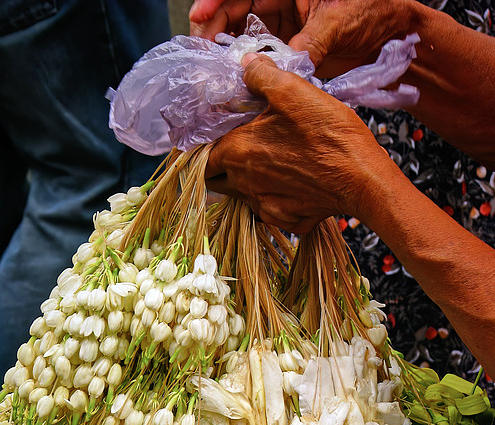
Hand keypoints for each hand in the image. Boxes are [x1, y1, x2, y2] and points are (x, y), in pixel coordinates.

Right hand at [190, 0, 419, 75]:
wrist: (398, 32)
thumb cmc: (376, 7)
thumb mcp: (339, 20)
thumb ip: (309, 42)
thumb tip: (281, 70)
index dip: (216, 2)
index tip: (199, 17)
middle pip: (237, 10)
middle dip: (216, 30)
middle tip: (202, 53)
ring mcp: (287, 22)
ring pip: (246, 34)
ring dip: (229, 51)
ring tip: (215, 69)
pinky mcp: (292, 45)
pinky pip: (264, 54)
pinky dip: (250, 66)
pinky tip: (238, 78)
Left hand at [205, 54, 393, 232]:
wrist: (362, 179)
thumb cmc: (329, 135)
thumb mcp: (294, 92)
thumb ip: (262, 77)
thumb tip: (246, 65)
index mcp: (238, 153)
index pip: (201, 157)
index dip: (205, 147)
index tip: (218, 137)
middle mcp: (244, 184)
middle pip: (215, 180)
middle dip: (219, 167)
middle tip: (240, 149)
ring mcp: (264, 206)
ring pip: (240, 196)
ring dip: (243, 182)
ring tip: (266, 163)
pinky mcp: (284, 219)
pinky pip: (267, 210)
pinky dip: (270, 197)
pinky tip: (288, 183)